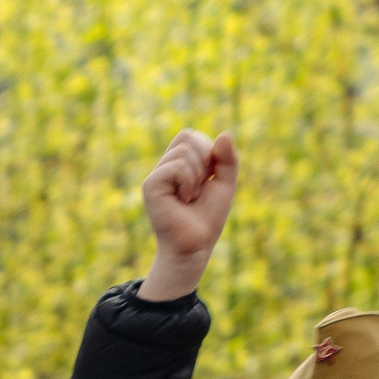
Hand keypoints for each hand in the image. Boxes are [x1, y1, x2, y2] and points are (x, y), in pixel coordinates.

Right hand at [138, 129, 237, 301]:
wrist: (195, 245)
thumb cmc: (207, 217)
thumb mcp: (225, 182)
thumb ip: (227, 158)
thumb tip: (224, 134)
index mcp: (177, 164)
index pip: (191, 136)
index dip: (207, 150)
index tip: (207, 177)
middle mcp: (163, 168)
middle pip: (187, 137)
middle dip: (204, 160)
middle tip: (199, 188)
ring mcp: (155, 177)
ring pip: (184, 151)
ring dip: (197, 175)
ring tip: (191, 196)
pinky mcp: (150, 186)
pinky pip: (177, 166)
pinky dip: (189, 182)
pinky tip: (183, 199)